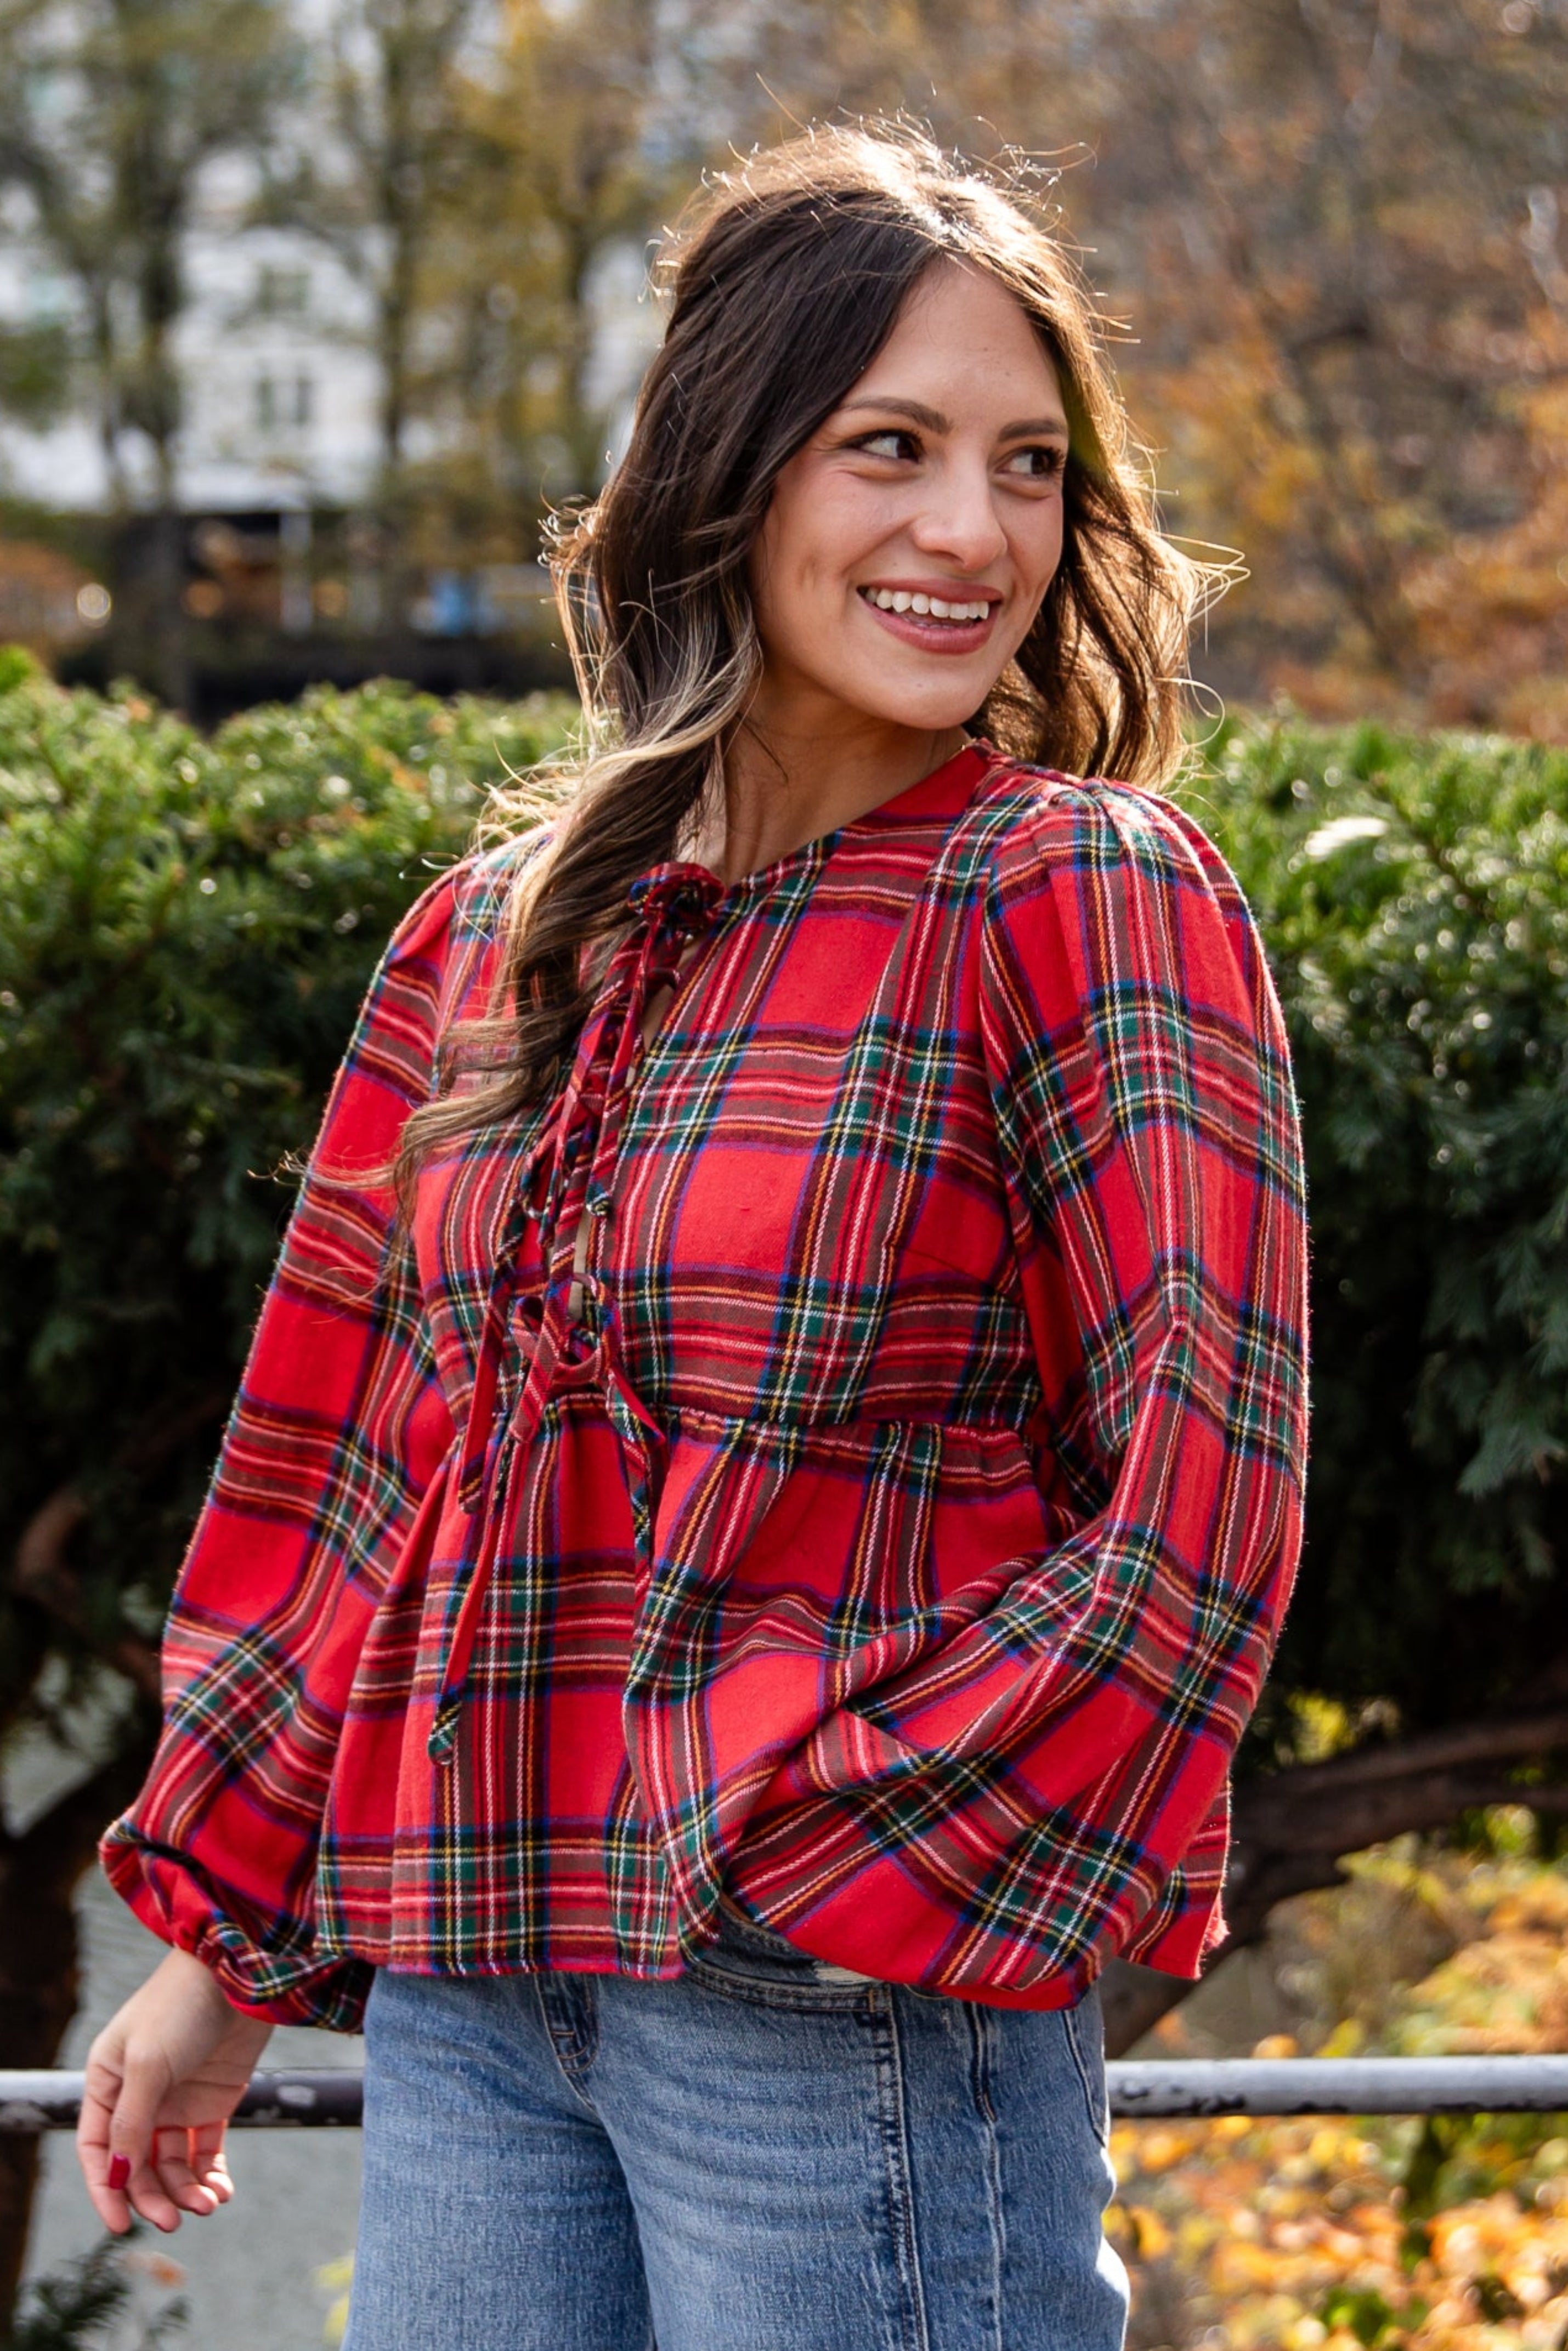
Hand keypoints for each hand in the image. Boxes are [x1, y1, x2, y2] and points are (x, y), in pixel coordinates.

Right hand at [76, 1946, 274, 2233]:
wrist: (239, 1972)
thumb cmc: (181, 2006)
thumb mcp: (148, 2062)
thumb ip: (133, 2121)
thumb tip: (119, 2177)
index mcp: (108, 2081)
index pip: (98, 2148)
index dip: (105, 2188)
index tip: (119, 2225)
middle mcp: (139, 2095)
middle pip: (137, 2164)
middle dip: (153, 2196)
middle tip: (174, 2221)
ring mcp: (177, 2099)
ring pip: (173, 2163)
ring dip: (186, 2189)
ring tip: (208, 2204)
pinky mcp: (213, 2101)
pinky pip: (206, 2151)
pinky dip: (211, 2175)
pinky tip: (221, 2192)